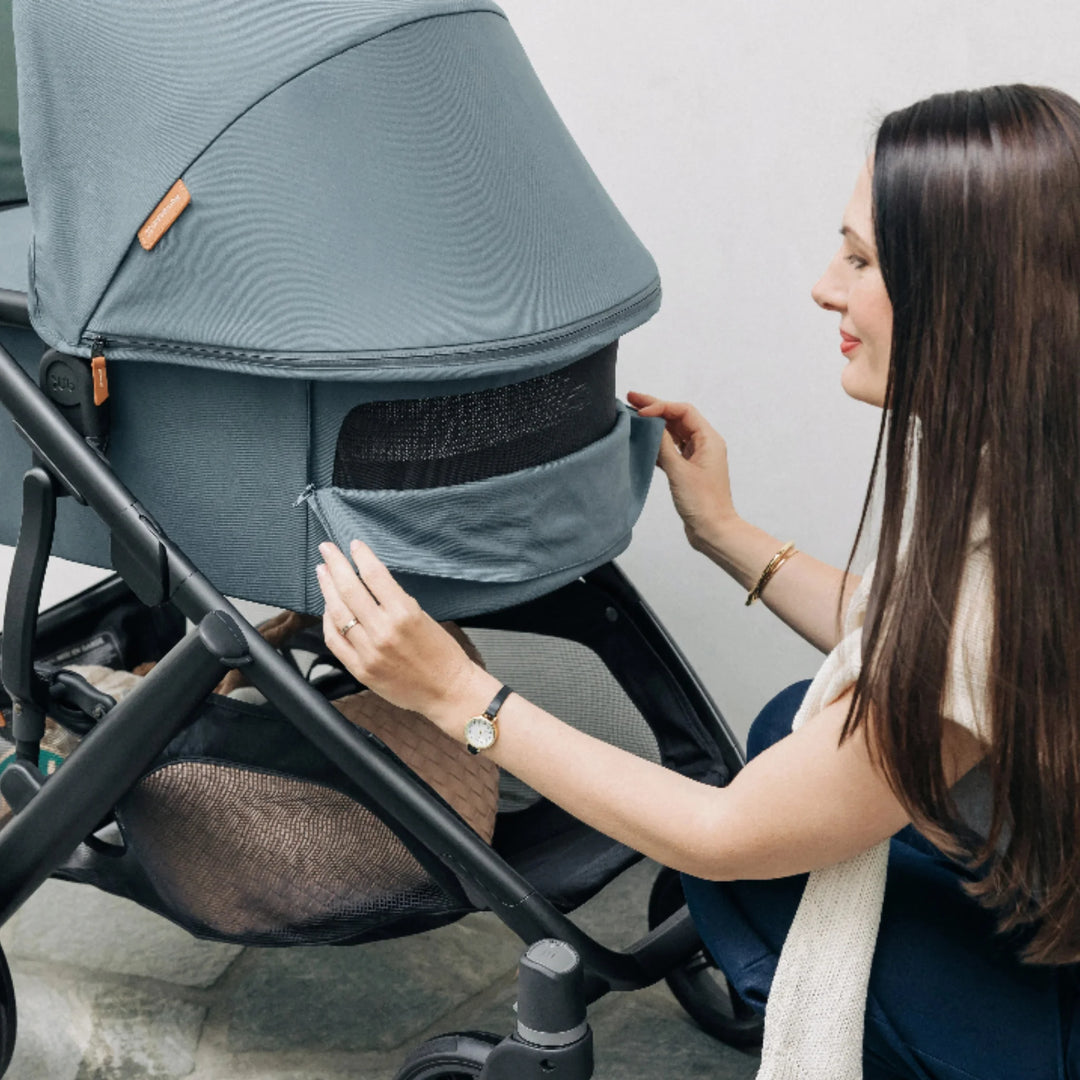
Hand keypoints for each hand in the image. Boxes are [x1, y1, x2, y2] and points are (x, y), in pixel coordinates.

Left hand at [316, 540, 498, 729]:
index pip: (374, 575)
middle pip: (349, 590)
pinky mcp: (360, 669)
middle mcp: (384, 631)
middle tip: (326, 549)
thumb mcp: (424, 617)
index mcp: (405, 614)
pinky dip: (327, 622)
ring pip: (337, 614)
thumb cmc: (442, 654)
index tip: (354, 544)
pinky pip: (335, 641)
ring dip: (327, 589)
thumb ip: (396, 602)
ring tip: (322, 573)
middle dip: (335, 565)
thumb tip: (370, 584)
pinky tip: (327, 609)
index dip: (361, 556)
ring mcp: (369, 652)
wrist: (448, 692)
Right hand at [626, 391, 738, 550]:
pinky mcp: (688, 470)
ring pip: (673, 432)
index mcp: (709, 440)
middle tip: (632, 398)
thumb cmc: (703, 503)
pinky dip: (657, 443)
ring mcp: (696, 457)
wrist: (713, 530)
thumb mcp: (679, 471)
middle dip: (655, 408)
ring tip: (633, 416)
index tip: (641, 411)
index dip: (661, 406)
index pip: (683, 411)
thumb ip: (664, 446)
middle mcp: (704, 444)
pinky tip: (642, 441)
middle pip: (678, 418)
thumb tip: (651, 425)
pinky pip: (671, 449)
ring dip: (655, 424)